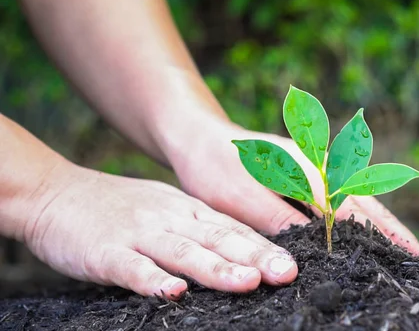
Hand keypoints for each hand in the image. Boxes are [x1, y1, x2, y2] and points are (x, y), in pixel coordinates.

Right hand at [22, 161, 297, 298]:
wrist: (56, 193)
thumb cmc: (120, 207)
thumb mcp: (167, 208)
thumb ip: (200, 227)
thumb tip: (242, 251)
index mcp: (187, 211)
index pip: (233, 229)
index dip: (266, 246)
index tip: (296, 264)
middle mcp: (170, 219)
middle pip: (219, 238)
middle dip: (256, 257)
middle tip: (288, 273)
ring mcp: (139, 234)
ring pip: (183, 252)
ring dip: (216, 269)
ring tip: (248, 283)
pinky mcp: (106, 252)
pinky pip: (132, 268)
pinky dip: (153, 280)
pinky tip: (173, 292)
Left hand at [171, 120, 418, 259]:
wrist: (200, 138)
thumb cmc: (218, 168)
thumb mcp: (243, 198)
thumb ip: (280, 222)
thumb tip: (312, 254)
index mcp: (310, 173)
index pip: (356, 212)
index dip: (384, 237)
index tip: (411, 257)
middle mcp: (321, 169)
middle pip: (367, 204)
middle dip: (396, 231)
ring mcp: (316, 170)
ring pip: (359, 200)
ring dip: (384, 224)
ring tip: (407, 248)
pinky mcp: (307, 176)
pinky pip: (343, 198)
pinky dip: (362, 217)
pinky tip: (367, 232)